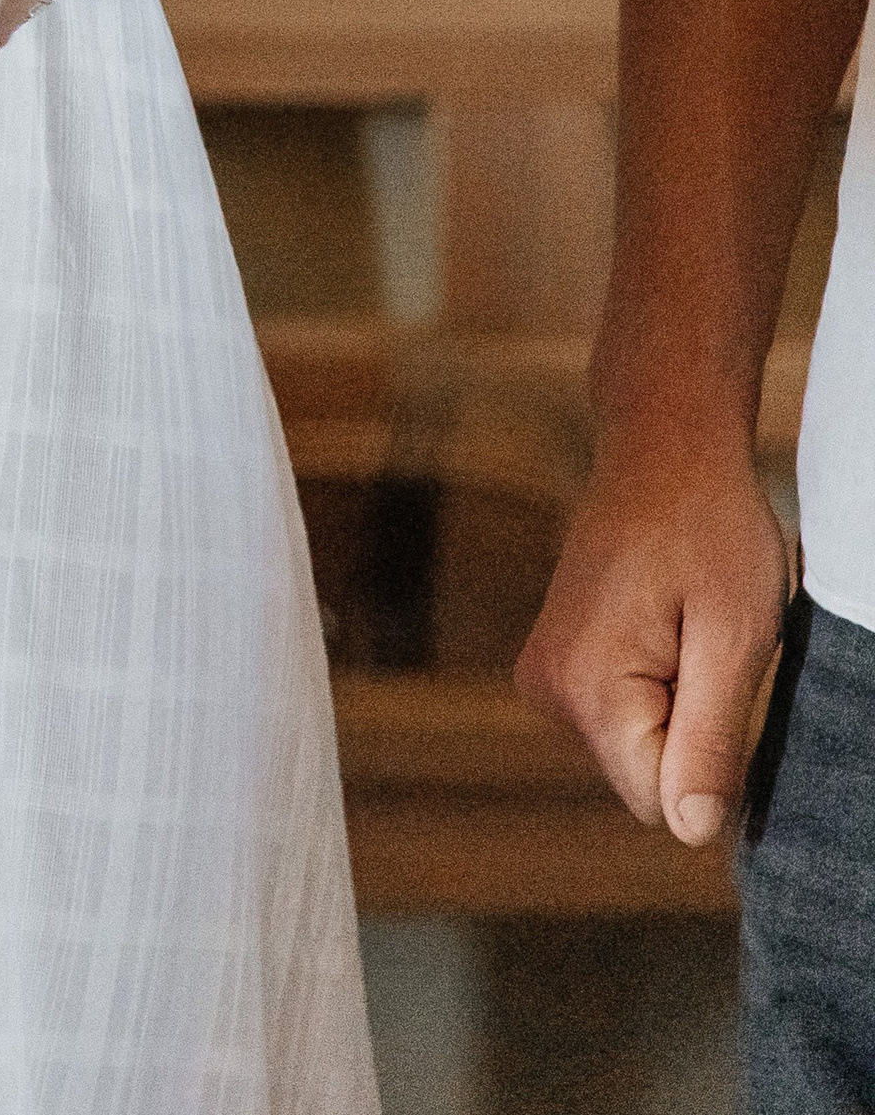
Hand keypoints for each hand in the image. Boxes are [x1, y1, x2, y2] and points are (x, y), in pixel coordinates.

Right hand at [515, 432, 792, 845]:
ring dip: (673, 703)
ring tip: (680, 623)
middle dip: (687, 726)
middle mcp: (546, 689)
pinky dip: (652, 685)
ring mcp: (542, 673)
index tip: (713, 674)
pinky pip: (618, 718)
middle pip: (642, 777)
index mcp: (588, 688)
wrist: (663, 445)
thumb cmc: (710, 527)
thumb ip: (709, 740)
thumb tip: (691, 832)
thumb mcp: (735, 635)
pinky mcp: (551, 661)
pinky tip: (658, 621)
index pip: (661, 804)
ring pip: (633, 749)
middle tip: (700, 640)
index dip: (709, 757)